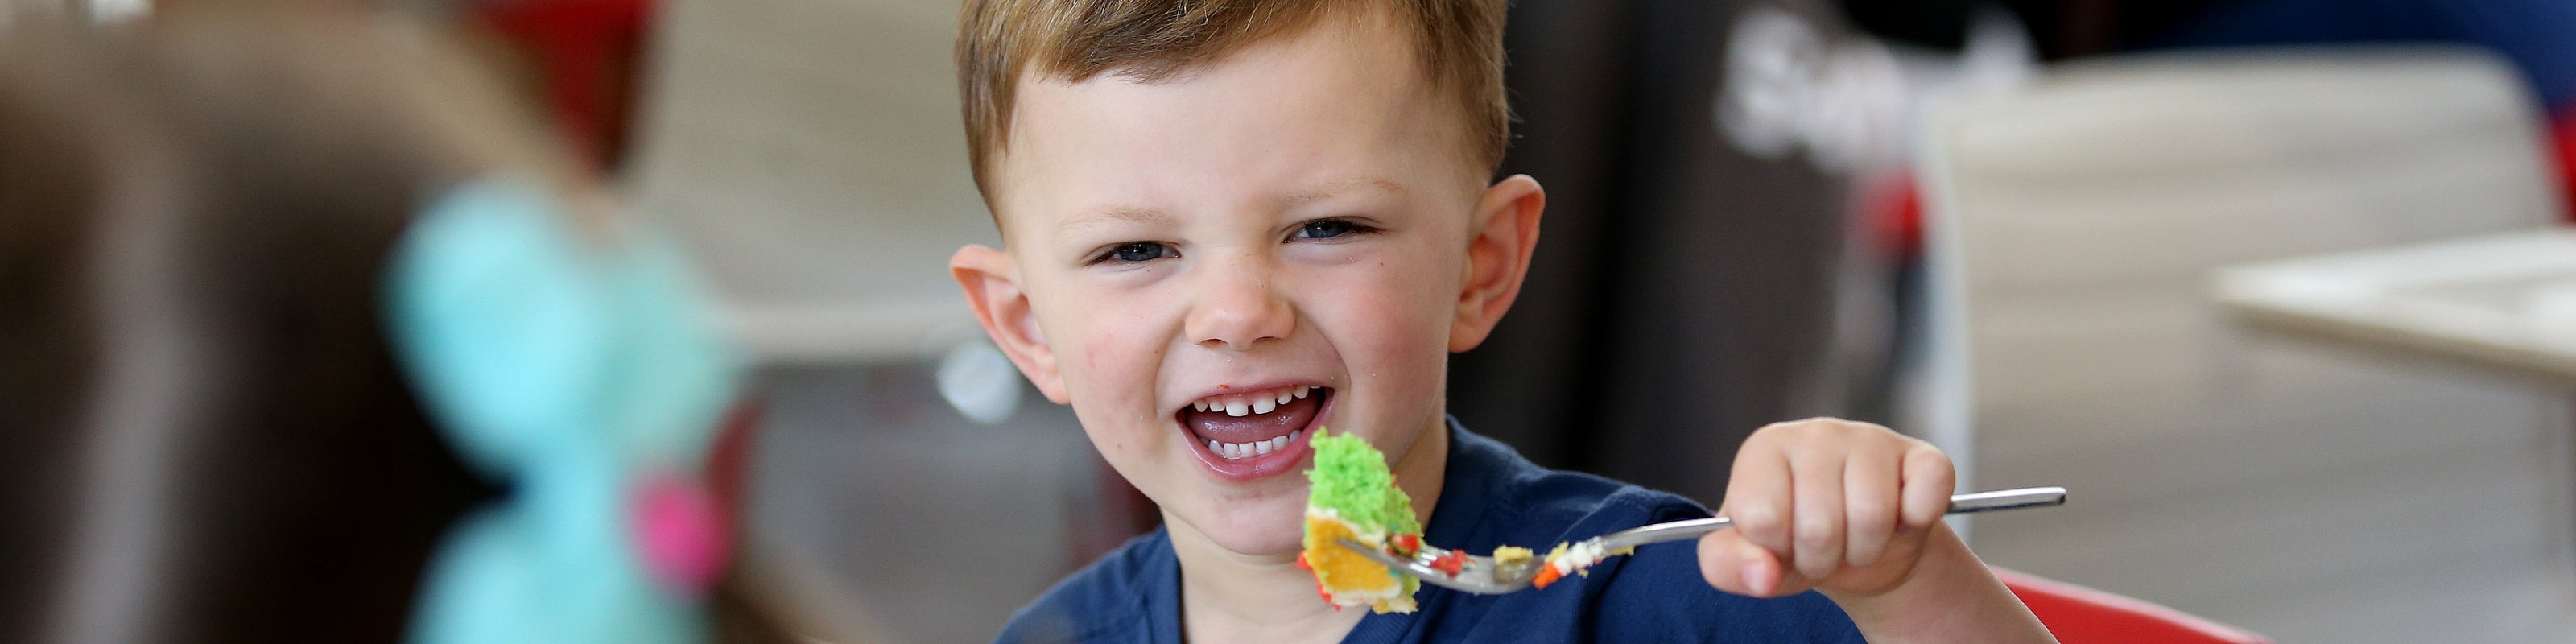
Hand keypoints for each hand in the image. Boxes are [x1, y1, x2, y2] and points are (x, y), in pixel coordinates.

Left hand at [1697, 418, 1953, 598]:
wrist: (1857, 549)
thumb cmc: (1792, 542)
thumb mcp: (1744, 557)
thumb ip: (1728, 564)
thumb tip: (1763, 573)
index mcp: (1764, 449)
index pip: (1764, 518)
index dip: (1777, 548)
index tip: (1780, 540)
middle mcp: (1816, 433)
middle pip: (1821, 526)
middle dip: (1821, 558)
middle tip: (1822, 547)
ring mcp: (1872, 438)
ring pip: (1872, 517)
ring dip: (1864, 550)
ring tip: (1854, 537)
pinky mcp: (1923, 457)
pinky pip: (1924, 499)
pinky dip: (1914, 523)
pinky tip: (1899, 517)